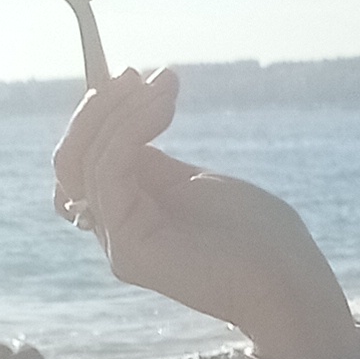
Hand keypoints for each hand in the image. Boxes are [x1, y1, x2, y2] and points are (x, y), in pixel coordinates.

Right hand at [51, 69, 359, 358]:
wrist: (289, 283)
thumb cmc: (259, 238)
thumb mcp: (195, 183)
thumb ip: (153, 161)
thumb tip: (124, 118)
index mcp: (129, 217)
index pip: (83, 160)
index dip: (99, 115)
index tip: (136, 77)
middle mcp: (114, 232)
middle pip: (70, 162)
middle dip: (99, 108)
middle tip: (139, 75)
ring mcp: (117, 243)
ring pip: (83, 162)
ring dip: (120, 110)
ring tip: (163, 86)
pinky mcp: (128, 248)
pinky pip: (107, 173)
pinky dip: (128, 130)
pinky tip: (161, 108)